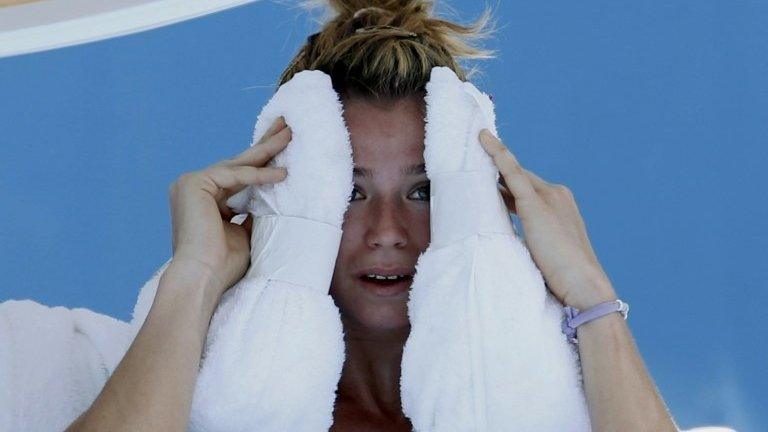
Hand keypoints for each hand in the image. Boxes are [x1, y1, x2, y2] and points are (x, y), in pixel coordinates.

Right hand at [167, 116, 290, 299]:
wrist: (204, 278)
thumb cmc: (224, 264)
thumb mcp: (246, 231)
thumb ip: (254, 212)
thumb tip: (275, 200)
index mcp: (205, 198)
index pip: (238, 175)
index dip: (262, 161)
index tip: (283, 146)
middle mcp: (194, 187)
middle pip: (238, 162)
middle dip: (265, 144)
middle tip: (286, 125)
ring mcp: (191, 183)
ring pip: (238, 164)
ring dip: (266, 150)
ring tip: (290, 135)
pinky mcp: (194, 184)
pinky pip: (234, 176)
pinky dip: (258, 175)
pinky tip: (281, 173)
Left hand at [479, 129, 616, 309]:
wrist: (584, 286)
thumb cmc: (564, 277)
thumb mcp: (543, 251)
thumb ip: (529, 237)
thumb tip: (504, 236)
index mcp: (560, 205)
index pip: (526, 188)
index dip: (504, 183)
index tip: (487, 176)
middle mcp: (557, 194)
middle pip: (519, 177)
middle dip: (496, 171)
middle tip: (471, 160)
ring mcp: (548, 196)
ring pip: (513, 172)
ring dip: (492, 159)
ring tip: (474, 144)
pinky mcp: (536, 204)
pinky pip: (511, 172)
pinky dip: (497, 154)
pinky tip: (483, 141)